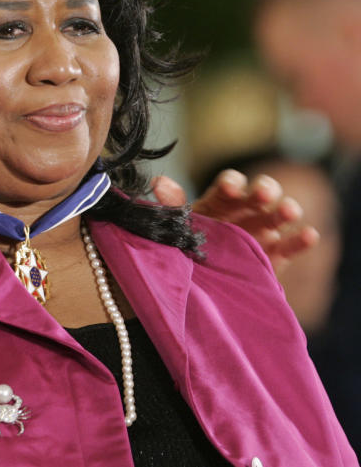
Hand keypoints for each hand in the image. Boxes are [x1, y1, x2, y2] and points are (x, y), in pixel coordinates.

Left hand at [152, 169, 315, 274]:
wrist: (200, 286)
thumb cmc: (187, 248)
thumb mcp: (178, 228)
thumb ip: (173, 206)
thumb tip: (159, 183)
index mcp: (219, 201)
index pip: (230, 184)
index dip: (232, 183)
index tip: (230, 188)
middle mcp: (244, 212)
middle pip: (260, 193)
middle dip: (264, 189)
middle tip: (262, 195)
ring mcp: (261, 232)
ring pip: (278, 215)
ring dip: (286, 209)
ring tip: (287, 211)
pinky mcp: (275, 255)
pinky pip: (291, 246)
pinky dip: (302, 239)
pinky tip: (310, 235)